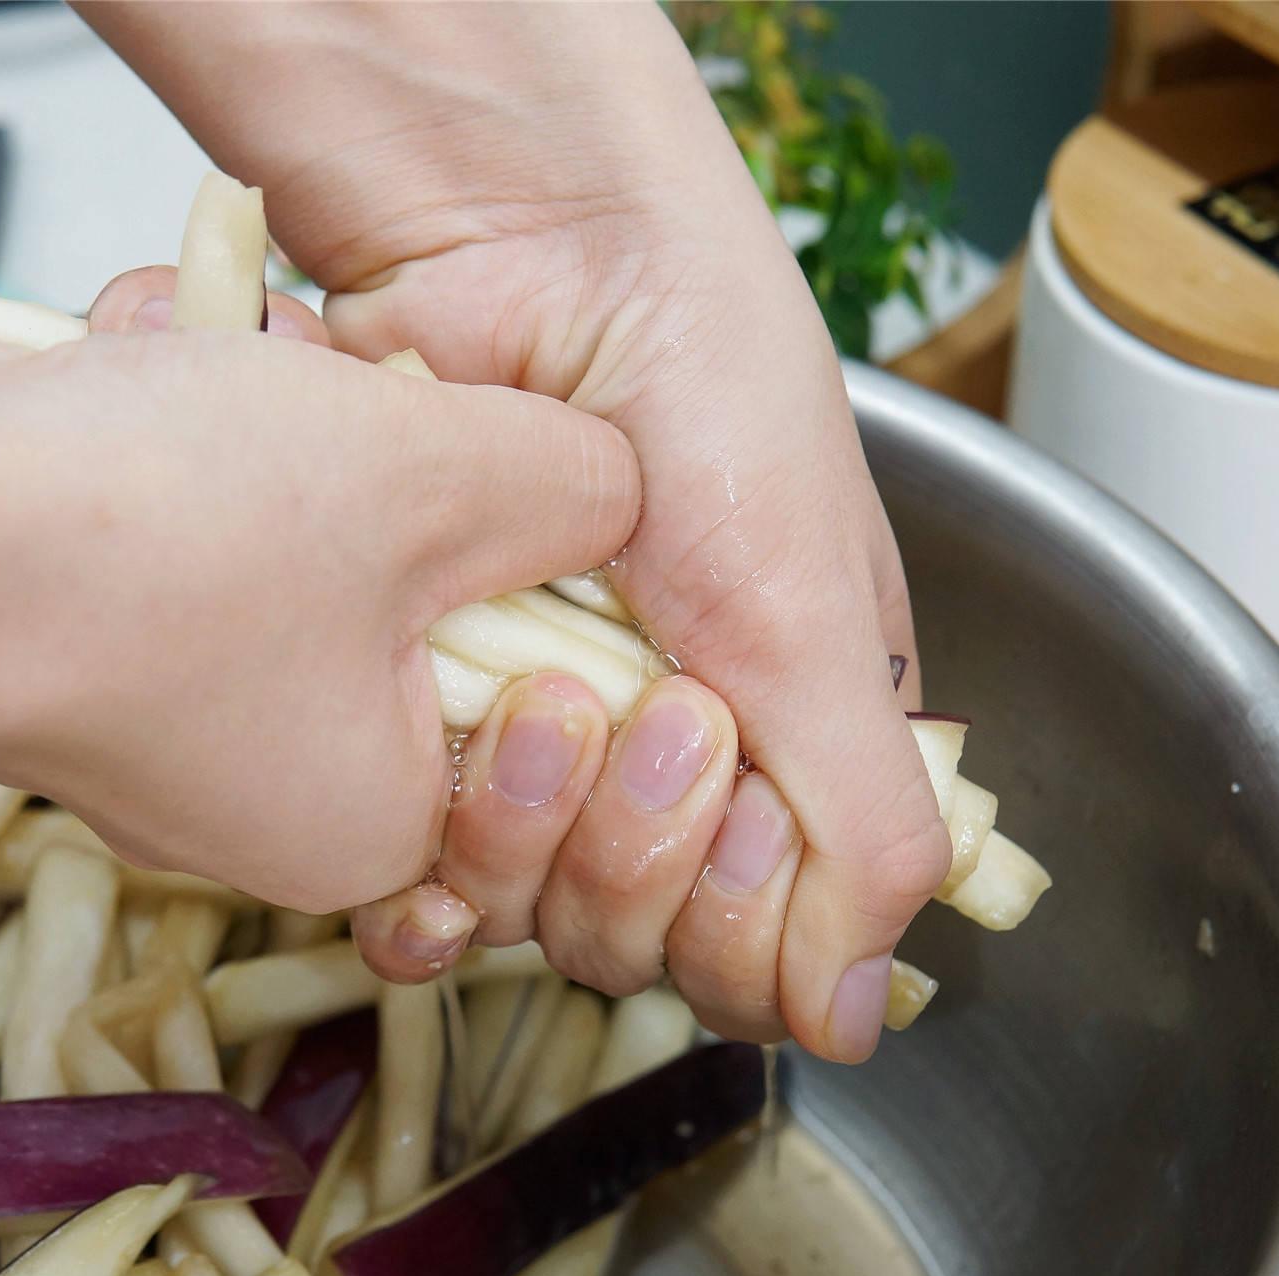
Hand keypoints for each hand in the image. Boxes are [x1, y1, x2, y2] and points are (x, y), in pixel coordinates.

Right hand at [0, 301, 640, 911]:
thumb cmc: (155, 542)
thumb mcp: (444, 483)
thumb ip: (572, 489)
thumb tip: (606, 486)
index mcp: (368, 828)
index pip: (525, 734)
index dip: (534, 603)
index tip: (495, 518)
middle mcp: (257, 791)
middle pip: (406, 601)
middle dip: (381, 473)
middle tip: (349, 430)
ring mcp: (151, 697)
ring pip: (291, 513)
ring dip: (269, 411)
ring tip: (221, 382)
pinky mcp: (71, 598)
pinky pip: (176, 482)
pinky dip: (163, 405)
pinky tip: (131, 368)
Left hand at [85, 2, 946, 1058]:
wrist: (529, 251)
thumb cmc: (708, 395)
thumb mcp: (817, 614)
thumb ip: (867, 823)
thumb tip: (854, 1020)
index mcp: (783, 742)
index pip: (770, 944)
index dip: (753, 921)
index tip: (746, 815)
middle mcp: (653, 766)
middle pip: (643, 948)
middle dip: (650, 860)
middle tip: (661, 717)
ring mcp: (527, 754)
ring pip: (529, 927)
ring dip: (538, 839)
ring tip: (541, 695)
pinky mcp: (411, 731)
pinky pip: (416, 895)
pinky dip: (424, 890)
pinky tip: (422, 850)